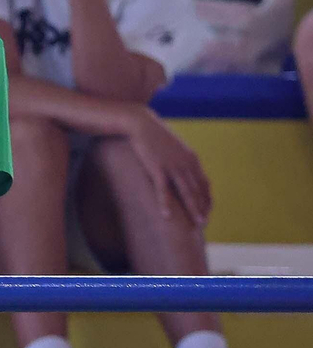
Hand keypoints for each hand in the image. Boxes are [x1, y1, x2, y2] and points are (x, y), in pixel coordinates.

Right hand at [118, 105, 211, 225]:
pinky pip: (163, 190)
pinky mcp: (157, 168)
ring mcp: (173, 166)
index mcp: (191, 159)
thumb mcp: (173, 146)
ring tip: (197, 223)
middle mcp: (186, 164)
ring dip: (193, 209)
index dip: (207, 199)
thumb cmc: (154, 135)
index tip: (207, 211)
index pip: (204, 183)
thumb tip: (182, 169)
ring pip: (187, 192)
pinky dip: (165, 204)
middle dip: (203, 208)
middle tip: (204, 223)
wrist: (140, 123)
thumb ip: (180, 158)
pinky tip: (166, 216)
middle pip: (198, 190)